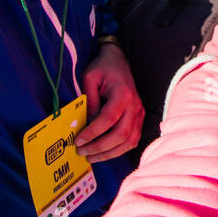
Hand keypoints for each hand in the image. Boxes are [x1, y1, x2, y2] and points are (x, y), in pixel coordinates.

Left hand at [74, 43, 142, 161]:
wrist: (118, 59)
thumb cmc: (102, 68)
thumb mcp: (89, 79)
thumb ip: (89, 102)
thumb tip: (85, 126)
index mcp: (123, 93)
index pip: (108, 119)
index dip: (93, 133)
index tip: (78, 141)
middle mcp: (135, 105)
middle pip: (121, 134)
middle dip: (100, 148)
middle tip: (81, 152)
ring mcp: (140, 112)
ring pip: (129, 141)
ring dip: (109, 153)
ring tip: (91, 156)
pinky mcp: (139, 118)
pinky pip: (133, 139)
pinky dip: (119, 150)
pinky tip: (104, 152)